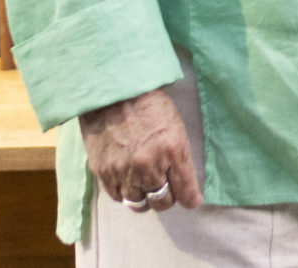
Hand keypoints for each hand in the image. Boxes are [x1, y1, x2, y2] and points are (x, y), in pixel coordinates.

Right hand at [80, 86, 201, 211]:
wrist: (113, 94)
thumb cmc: (149, 104)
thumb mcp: (175, 125)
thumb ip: (178, 155)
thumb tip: (181, 179)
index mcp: (173, 150)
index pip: (186, 189)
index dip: (191, 199)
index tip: (192, 200)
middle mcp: (149, 166)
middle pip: (162, 202)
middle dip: (168, 198)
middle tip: (167, 189)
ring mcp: (125, 172)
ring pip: (139, 204)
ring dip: (146, 199)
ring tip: (147, 189)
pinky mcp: (104, 173)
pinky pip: (118, 197)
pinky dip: (126, 194)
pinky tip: (129, 183)